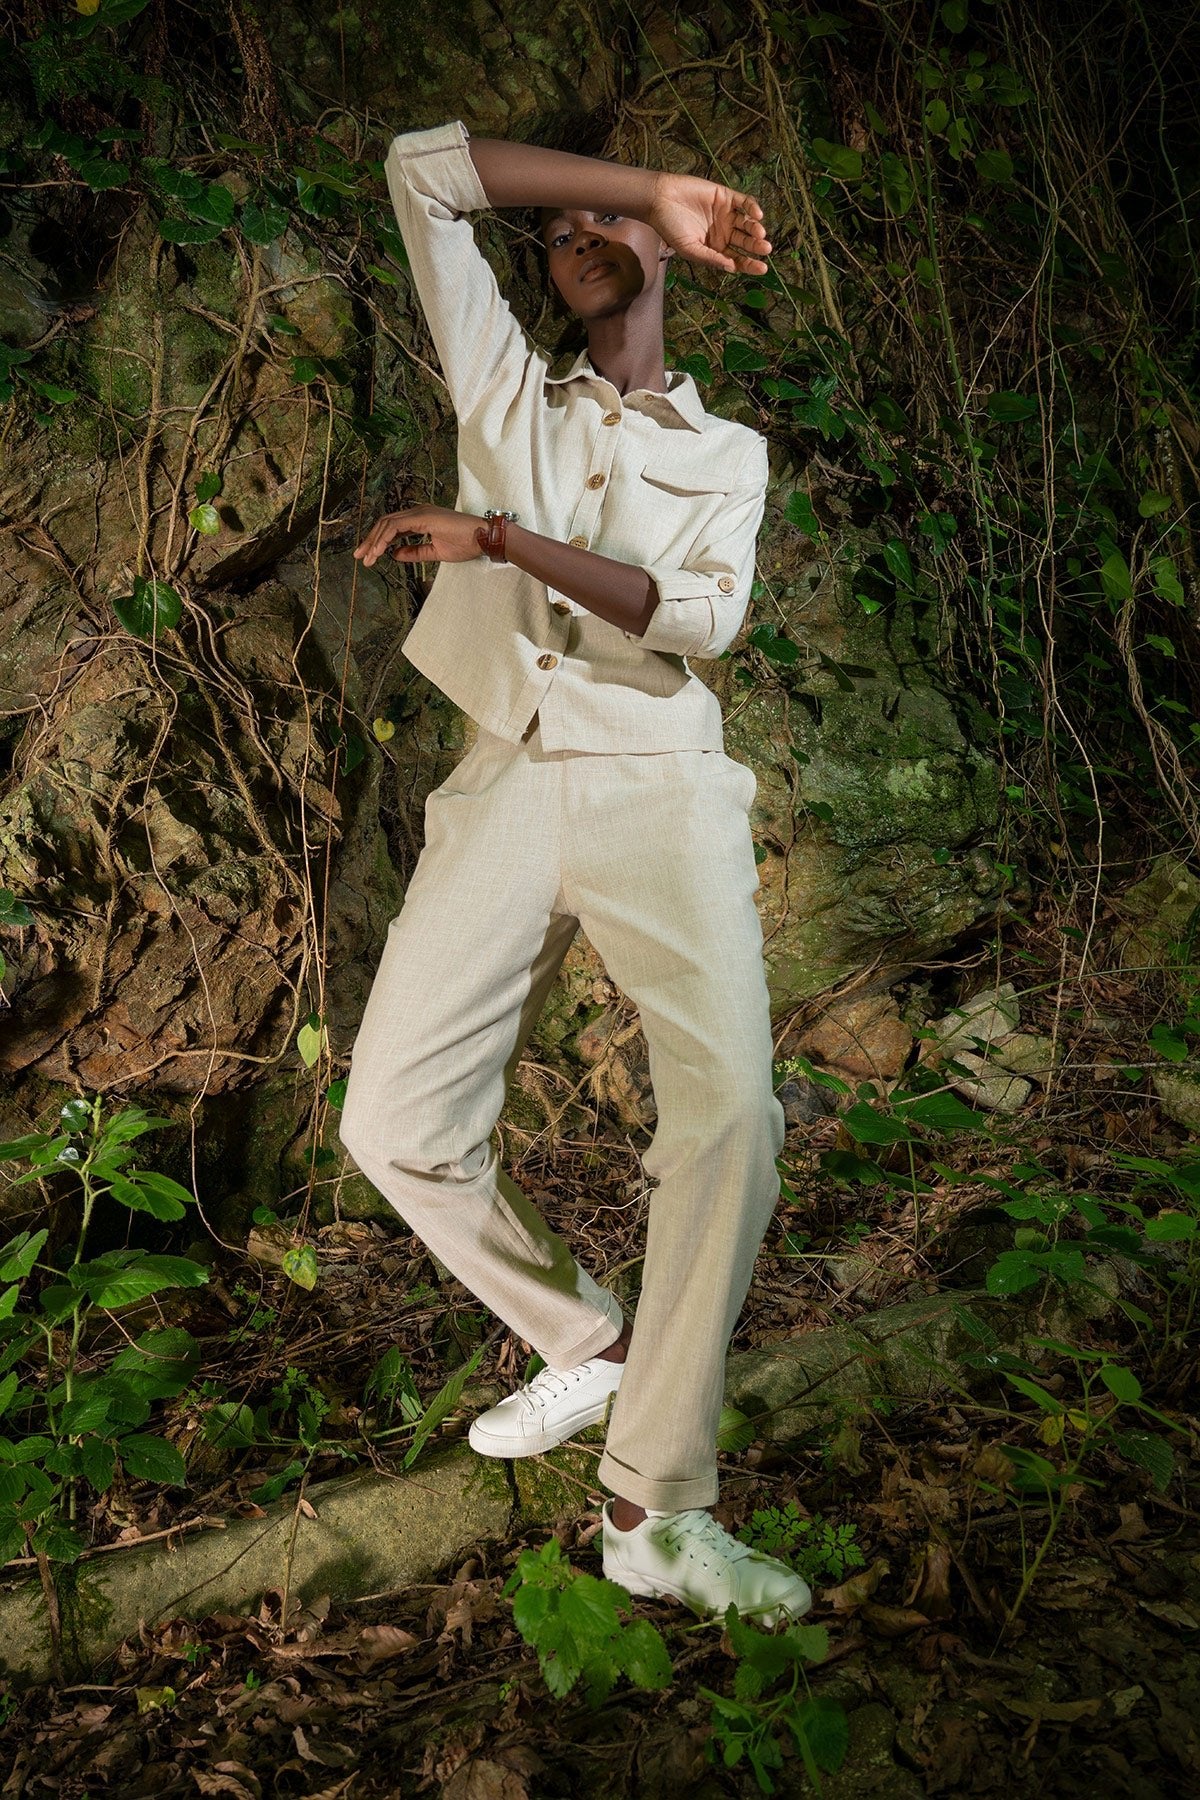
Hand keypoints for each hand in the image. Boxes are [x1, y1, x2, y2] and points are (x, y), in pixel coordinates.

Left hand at [352, 504, 485, 566]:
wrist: (483, 538)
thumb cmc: (466, 544)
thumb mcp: (434, 552)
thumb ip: (414, 552)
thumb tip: (395, 555)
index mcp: (420, 519)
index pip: (392, 528)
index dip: (378, 541)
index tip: (369, 557)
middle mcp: (417, 512)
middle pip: (386, 524)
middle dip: (371, 541)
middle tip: (360, 557)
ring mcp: (420, 512)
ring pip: (388, 524)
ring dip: (375, 541)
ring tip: (367, 557)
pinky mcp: (423, 517)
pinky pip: (397, 526)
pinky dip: (385, 538)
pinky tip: (379, 550)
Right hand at [646, 170, 772, 275]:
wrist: (660, 199)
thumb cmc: (670, 227)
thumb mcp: (690, 249)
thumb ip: (711, 258)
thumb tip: (732, 268)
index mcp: (716, 248)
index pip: (737, 259)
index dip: (750, 265)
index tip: (762, 269)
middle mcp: (723, 232)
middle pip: (745, 242)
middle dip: (756, 246)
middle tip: (765, 249)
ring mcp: (725, 214)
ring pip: (747, 223)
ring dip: (755, 228)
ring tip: (759, 233)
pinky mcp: (725, 196)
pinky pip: (744, 202)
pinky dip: (752, 207)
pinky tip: (757, 215)